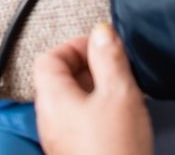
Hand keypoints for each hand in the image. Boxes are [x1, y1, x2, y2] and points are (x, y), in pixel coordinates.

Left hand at [32, 23, 152, 154]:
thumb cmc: (115, 149)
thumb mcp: (119, 94)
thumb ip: (109, 59)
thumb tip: (101, 32)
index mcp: (52, 98)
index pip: (49, 57)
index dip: (74, 46)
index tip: (102, 46)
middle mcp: (49, 118)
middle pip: (59, 78)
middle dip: (89, 67)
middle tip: (117, 69)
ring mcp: (60, 139)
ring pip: (73, 101)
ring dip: (98, 90)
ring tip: (125, 94)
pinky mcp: (74, 152)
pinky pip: (81, 122)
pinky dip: (99, 112)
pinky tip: (123, 119)